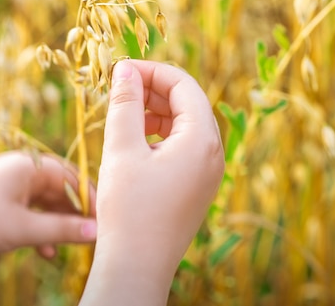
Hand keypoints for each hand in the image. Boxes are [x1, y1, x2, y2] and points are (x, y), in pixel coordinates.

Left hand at [0, 151, 96, 268]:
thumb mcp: (24, 230)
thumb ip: (63, 229)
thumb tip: (96, 232)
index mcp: (25, 165)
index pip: (69, 176)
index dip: (89, 197)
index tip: (105, 218)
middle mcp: (16, 171)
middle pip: (57, 189)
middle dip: (75, 213)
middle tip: (93, 233)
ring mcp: (5, 188)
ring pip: (43, 204)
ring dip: (57, 224)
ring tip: (73, 245)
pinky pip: (27, 214)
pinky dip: (39, 230)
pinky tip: (46, 252)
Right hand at [80, 60, 224, 304]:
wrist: (137, 266)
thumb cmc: (128, 208)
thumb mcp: (122, 148)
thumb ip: (125, 103)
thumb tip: (125, 69)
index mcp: (202, 140)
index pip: (184, 85)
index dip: (152, 71)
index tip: (121, 70)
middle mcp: (214, 153)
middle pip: (188, 103)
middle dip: (154, 90)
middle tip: (120, 88)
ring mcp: (209, 172)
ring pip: (186, 125)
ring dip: (156, 112)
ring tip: (125, 114)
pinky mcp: (198, 186)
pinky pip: (184, 147)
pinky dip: (161, 135)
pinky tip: (136, 140)